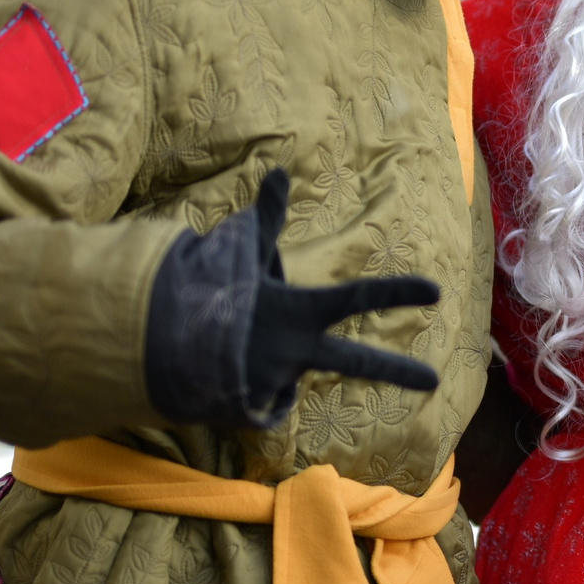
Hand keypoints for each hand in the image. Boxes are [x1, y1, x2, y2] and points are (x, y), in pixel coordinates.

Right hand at [146, 170, 444, 431]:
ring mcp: (276, 386)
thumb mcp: (237, 252)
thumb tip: (280, 171)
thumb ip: (266, 218)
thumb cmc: (199, 292)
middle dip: (397, 372)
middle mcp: (295, 353)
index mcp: (297, 312)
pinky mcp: (252, 413)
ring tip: (226, 347)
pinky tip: (218, 371)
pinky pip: (260, 398)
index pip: (357, 299)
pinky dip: (243, 385)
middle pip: (356, 362)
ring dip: (262, 362)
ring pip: (285, 374)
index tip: (436, 291)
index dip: (397, 292)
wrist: (147, 346)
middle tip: (434, 382)